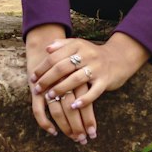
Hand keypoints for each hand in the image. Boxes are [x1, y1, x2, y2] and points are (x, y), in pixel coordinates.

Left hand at [30, 32, 148, 143]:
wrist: (119, 58)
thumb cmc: (93, 54)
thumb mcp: (79, 45)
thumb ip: (63, 45)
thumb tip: (47, 49)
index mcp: (78, 45)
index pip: (55, 56)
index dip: (42, 68)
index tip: (33, 77)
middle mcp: (87, 55)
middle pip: (62, 67)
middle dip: (47, 79)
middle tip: (37, 89)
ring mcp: (97, 68)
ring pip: (76, 79)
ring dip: (61, 89)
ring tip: (50, 97)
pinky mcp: (105, 81)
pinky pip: (93, 92)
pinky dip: (83, 100)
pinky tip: (73, 106)